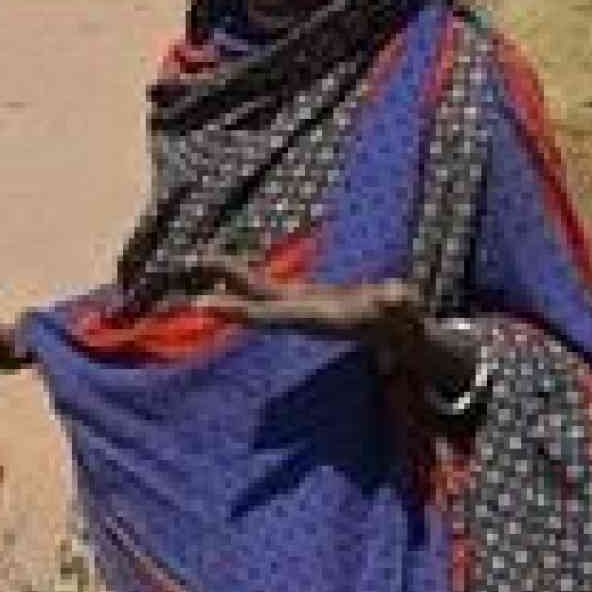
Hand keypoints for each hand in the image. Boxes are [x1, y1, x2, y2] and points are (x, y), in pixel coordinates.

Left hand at [187, 261, 426, 365]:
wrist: (394, 334)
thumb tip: (396, 295)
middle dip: (223, 290)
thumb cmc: (401, 322)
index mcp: (315, 320)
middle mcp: (297, 315)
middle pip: (253, 302)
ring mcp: (294, 307)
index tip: (207, 304)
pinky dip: (240, 275)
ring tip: (195, 258)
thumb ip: (400, 304)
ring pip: (254, 291)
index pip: (271, 316)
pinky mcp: (296, 299)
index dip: (240, 309)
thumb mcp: (403, 312)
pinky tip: (219, 265)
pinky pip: (261, 285)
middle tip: (189, 271)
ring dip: (227, 275)